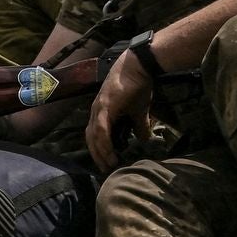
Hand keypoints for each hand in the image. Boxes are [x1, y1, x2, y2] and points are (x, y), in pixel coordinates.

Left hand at [86, 51, 153, 171]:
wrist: (139, 66)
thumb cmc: (138, 85)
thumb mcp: (139, 110)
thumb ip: (139, 125)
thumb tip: (144, 140)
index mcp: (102, 112)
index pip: (95, 135)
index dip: (99, 150)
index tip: (106, 163)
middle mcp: (96, 111)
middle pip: (91, 139)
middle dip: (97, 155)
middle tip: (105, 169)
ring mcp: (99, 108)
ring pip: (94, 136)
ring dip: (100, 152)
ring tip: (109, 165)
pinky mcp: (105, 106)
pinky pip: (101, 129)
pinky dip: (104, 143)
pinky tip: (109, 153)